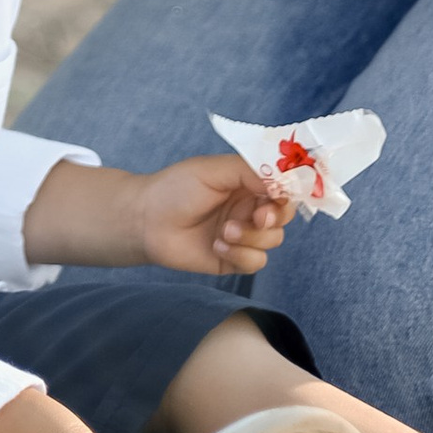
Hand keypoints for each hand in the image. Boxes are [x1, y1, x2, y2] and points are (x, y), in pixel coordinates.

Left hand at [134, 153, 292, 280]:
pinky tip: (217, 245)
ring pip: (273, 240)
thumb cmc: (176, 188)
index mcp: (246, 182)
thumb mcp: (214, 170)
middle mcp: (248, 208)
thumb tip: (281, 182)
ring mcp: (243, 234)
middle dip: (273, 217)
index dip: (286, 193)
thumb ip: (249, 171)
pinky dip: (241, 255)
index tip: (277, 196)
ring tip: (224, 231)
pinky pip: (256, 262)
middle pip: (282, 216)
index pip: (281, 187)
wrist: (147, 221)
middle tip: (257, 217)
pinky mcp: (234, 258)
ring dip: (251, 237)